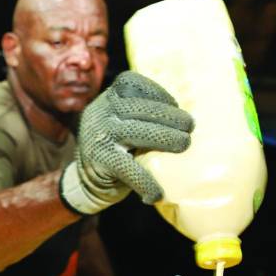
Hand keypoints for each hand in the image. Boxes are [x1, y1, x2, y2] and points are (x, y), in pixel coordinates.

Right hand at [59, 71, 193, 214]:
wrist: (85, 182)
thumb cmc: (117, 149)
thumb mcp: (122, 124)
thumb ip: (142, 116)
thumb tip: (186, 118)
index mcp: (107, 100)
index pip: (130, 83)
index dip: (156, 91)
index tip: (175, 104)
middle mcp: (100, 114)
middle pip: (137, 107)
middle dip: (169, 116)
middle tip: (190, 127)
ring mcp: (98, 136)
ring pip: (135, 131)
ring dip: (165, 137)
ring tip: (184, 145)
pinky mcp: (100, 160)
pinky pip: (128, 168)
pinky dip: (146, 181)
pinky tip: (157, 192)